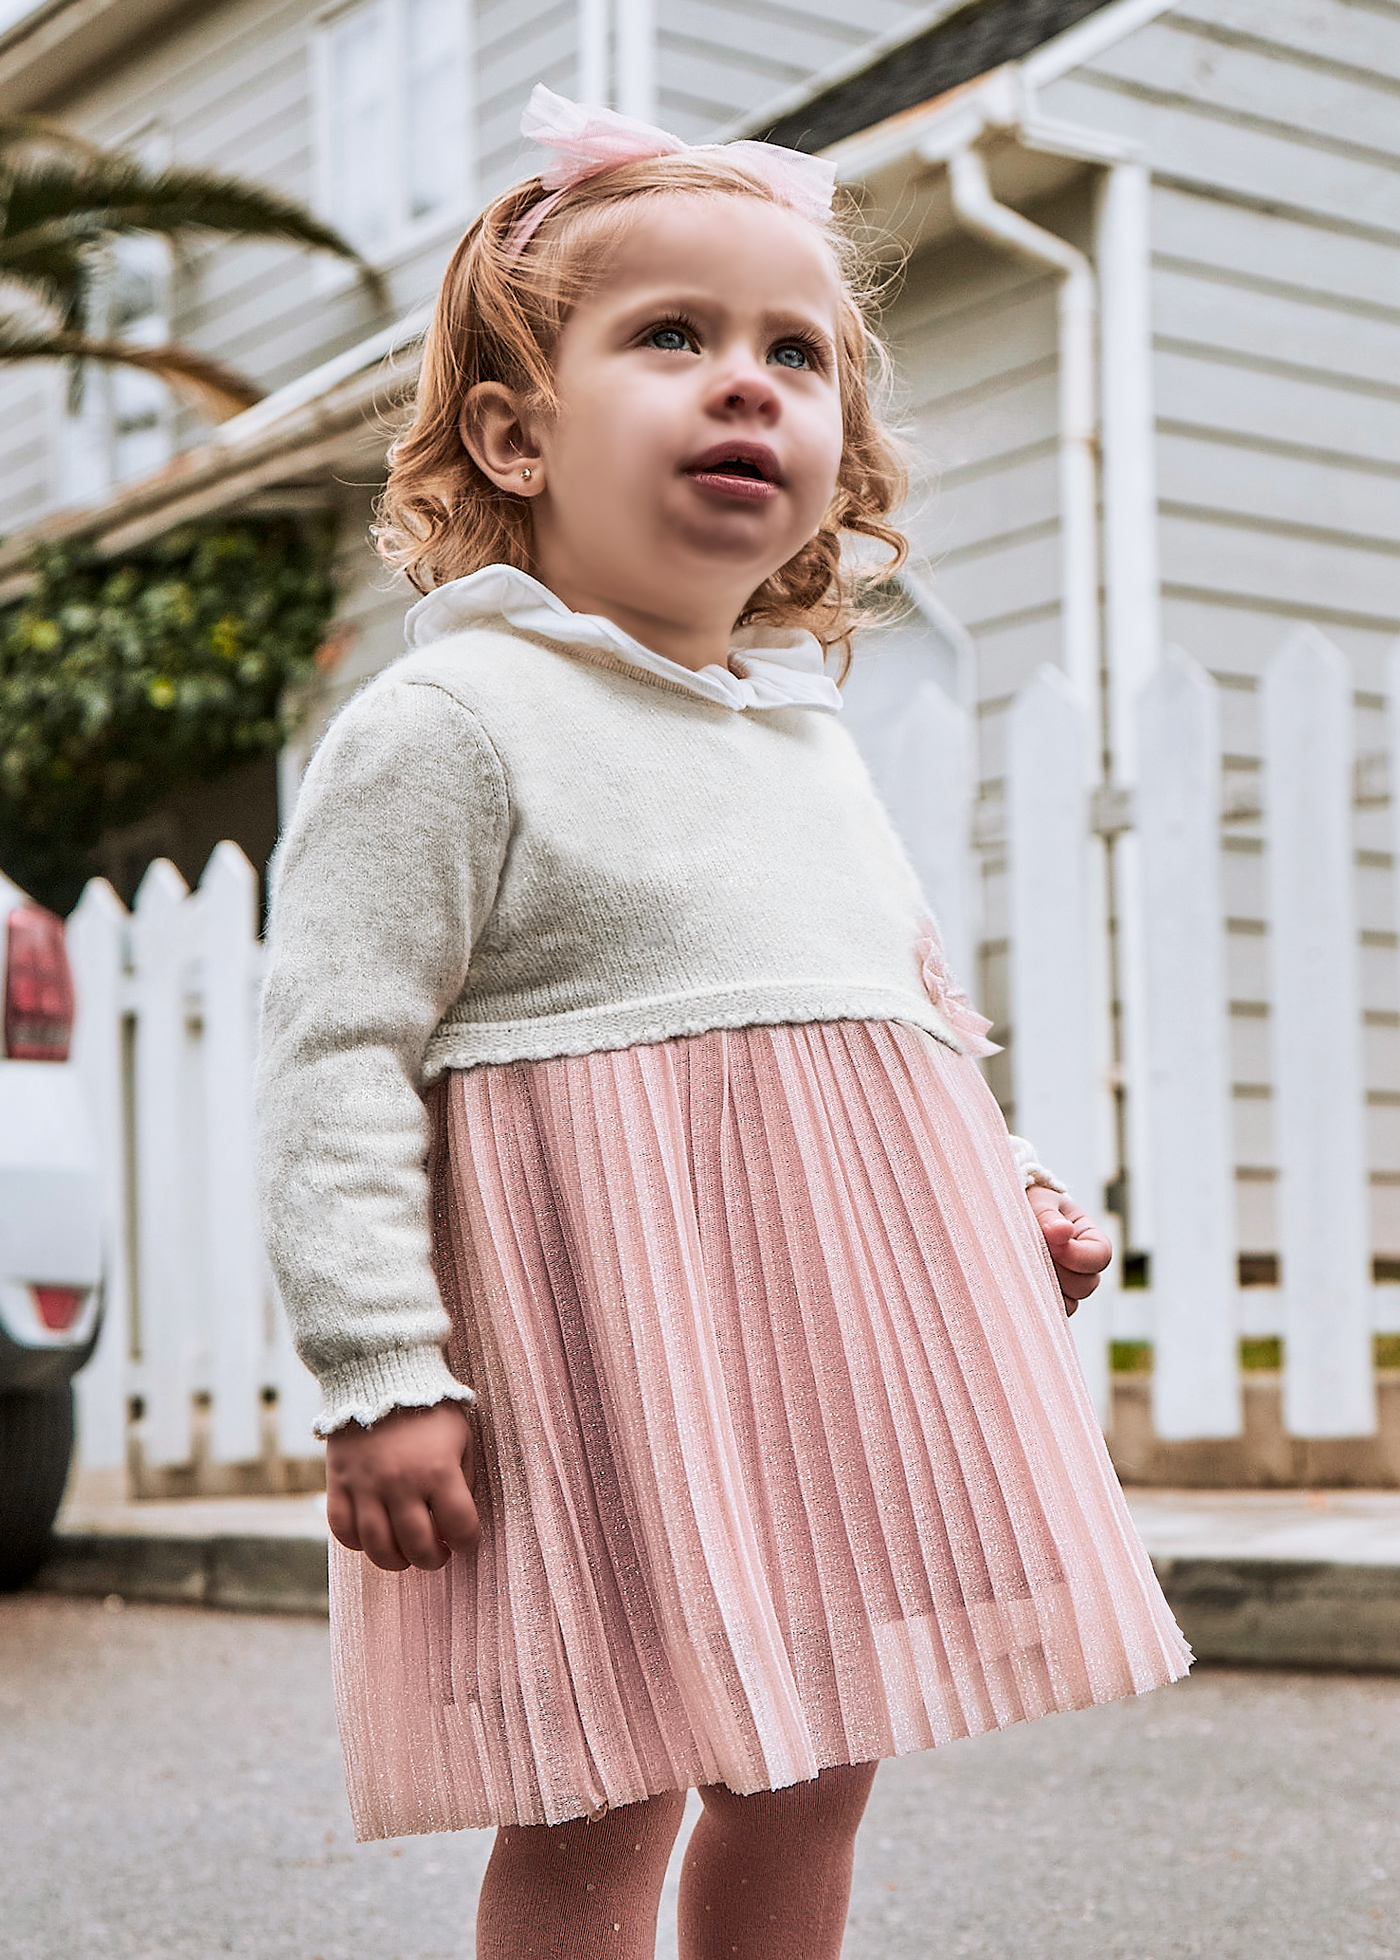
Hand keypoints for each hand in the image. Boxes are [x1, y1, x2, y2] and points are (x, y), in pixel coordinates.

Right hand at [326, 1401, 479, 1572]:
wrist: (380, 1373)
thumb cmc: (429, 1406)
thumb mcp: (461, 1435)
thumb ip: (463, 1478)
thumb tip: (457, 1518)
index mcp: (438, 1471)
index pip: (460, 1527)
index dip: (468, 1542)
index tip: (465, 1540)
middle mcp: (401, 1484)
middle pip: (418, 1546)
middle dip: (433, 1559)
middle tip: (438, 1553)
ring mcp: (366, 1486)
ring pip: (378, 1547)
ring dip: (396, 1560)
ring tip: (407, 1554)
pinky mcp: (339, 1482)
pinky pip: (342, 1529)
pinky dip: (358, 1542)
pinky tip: (373, 1536)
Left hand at [1026, 1187, 1111, 1316]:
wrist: (1005, 1218)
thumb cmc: (1028, 1205)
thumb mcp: (1039, 1202)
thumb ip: (1048, 1215)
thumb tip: (1063, 1231)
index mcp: (1088, 1238)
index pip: (1100, 1256)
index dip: (1078, 1255)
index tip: (1051, 1242)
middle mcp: (1082, 1267)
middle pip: (1085, 1285)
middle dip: (1058, 1272)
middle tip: (1030, 1254)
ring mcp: (1065, 1287)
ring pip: (1068, 1304)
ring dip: (1045, 1288)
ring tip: (1020, 1267)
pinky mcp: (1046, 1301)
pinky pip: (1047, 1313)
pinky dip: (1034, 1302)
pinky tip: (1016, 1282)